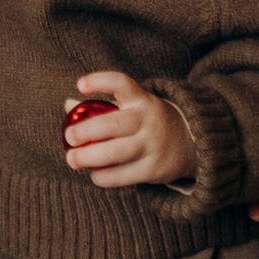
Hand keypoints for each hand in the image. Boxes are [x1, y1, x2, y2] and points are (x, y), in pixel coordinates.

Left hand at [63, 69, 190, 189]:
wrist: (190, 142)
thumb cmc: (147, 122)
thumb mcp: (132, 108)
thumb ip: (101, 106)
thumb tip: (69, 106)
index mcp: (140, 100)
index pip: (121, 83)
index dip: (100, 81)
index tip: (80, 85)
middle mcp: (147, 120)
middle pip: (112, 125)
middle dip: (85, 132)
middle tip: (69, 137)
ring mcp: (152, 145)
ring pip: (115, 153)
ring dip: (89, 158)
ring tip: (72, 160)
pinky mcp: (153, 169)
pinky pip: (123, 175)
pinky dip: (104, 176)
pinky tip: (94, 174)